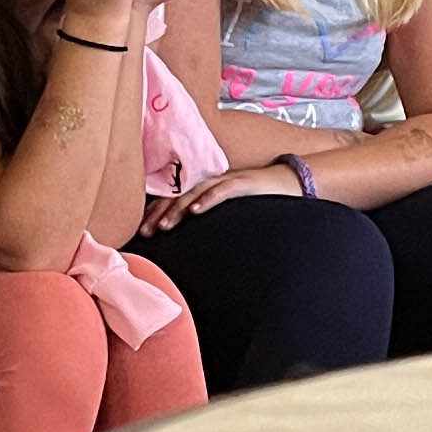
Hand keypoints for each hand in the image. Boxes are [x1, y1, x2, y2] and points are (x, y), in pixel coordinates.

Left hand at [136, 160, 305, 233]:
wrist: (290, 183)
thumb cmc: (258, 203)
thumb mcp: (228, 216)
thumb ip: (210, 226)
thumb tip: (193, 249)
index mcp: (203, 192)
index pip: (172, 201)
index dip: (155, 215)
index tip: (141, 235)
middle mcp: (210, 184)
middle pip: (176, 197)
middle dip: (158, 215)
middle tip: (145, 234)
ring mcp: (225, 182)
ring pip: (194, 193)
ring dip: (176, 210)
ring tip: (164, 226)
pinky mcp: (243, 183)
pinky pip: (221, 190)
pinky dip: (206, 200)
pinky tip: (195, 211)